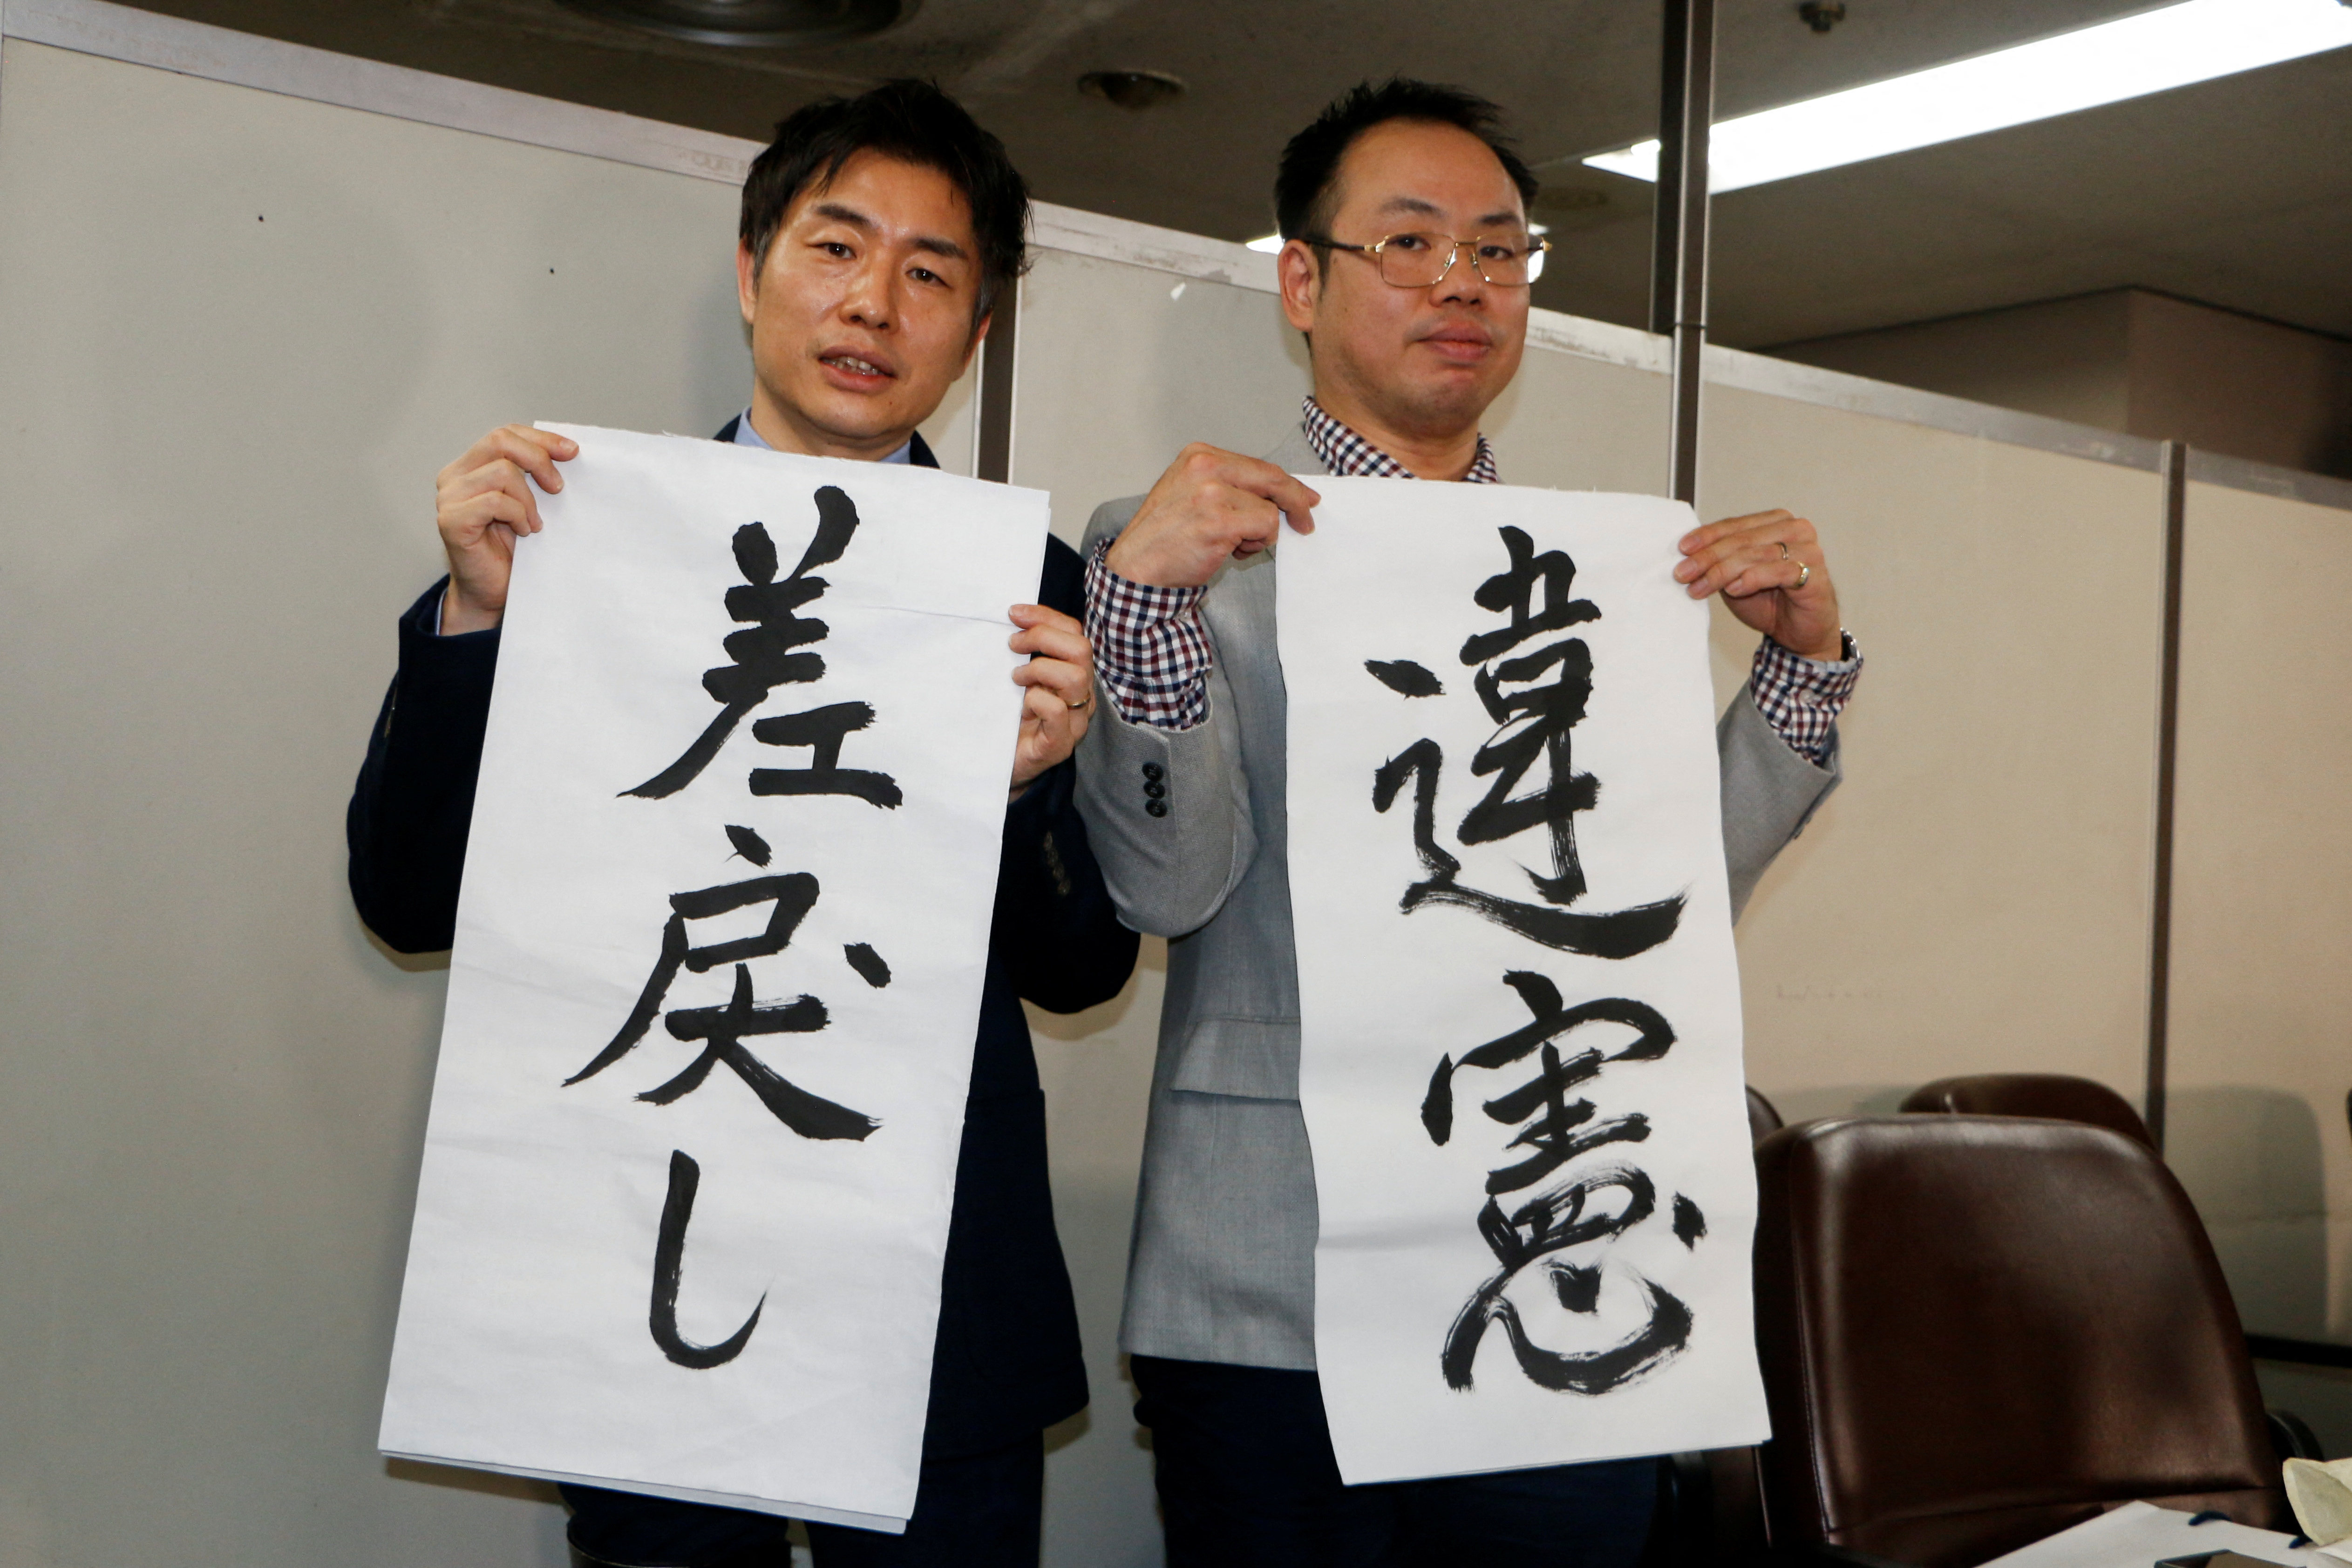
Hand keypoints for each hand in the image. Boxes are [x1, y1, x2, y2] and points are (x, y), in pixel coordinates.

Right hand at [435, 425, 577, 633]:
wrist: (492, 591)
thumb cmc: (511, 550)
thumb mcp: (527, 503)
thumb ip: (533, 475)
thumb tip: (568, 450)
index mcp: (469, 467)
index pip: (505, 434)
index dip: (540, 438)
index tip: (572, 452)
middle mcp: (453, 477)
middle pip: (500, 441)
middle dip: (538, 459)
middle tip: (558, 488)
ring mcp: (449, 498)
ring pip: (502, 472)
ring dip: (529, 499)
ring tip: (534, 523)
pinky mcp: (451, 521)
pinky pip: (495, 502)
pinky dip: (518, 515)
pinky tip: (524, 532)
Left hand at [1008, 603, 1094, 793]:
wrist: (1001, 769)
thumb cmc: (1009, 721)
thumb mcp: (1017, 680)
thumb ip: (1022, 653)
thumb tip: (1011, 617)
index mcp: (1074, 675)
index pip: (1074, 633)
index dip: (1045, 616)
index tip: (1013, 613)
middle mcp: (1081, 696)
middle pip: (1081, 650)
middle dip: (1043, 637)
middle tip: (1012, 645)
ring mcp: (1074, 722)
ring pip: (1076, 677)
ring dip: (1039, 669)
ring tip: (1016, 678)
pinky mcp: (1059, 746)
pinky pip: (1058, 712)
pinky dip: (1037, 700)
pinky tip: (1021, 706)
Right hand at [1103, 443, 1321, 587]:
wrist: (1136, 569)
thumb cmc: (1164, 540)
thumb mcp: (1192, 495)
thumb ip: (1229, 487)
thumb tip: (1276, 496)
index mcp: (1198, 455)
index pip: (1257, 465)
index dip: (1286, 484)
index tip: (1304, 498)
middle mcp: (1205, 466)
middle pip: (1272, 478)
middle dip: (1295, 501)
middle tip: (1305, 522)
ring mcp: (1212, 492)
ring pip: (1270, 509)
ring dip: (1260, 534)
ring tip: (1232, 545)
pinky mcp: (1219, 519)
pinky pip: (1265, 527)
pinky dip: (1256, 544)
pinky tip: (1231, 552)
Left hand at [1674, 508, 1843, 661]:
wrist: (1799, 631)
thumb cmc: (1770, 600)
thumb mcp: (1735, 577)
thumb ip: (1719, 561)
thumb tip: (1686, 554)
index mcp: (1776, 522)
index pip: (1735, 524)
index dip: (1706, 536)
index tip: (1682, 549)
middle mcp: (1795, 530)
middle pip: (1743, 539)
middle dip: (1708, 557)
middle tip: (1683, 573)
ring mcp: (1808, 550)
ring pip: (1757, 554)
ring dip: (1722, 572)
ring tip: (1699, 587)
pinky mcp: (1813, 574)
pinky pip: (1778, 572)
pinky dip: (1752, 579)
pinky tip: (1734, 589)